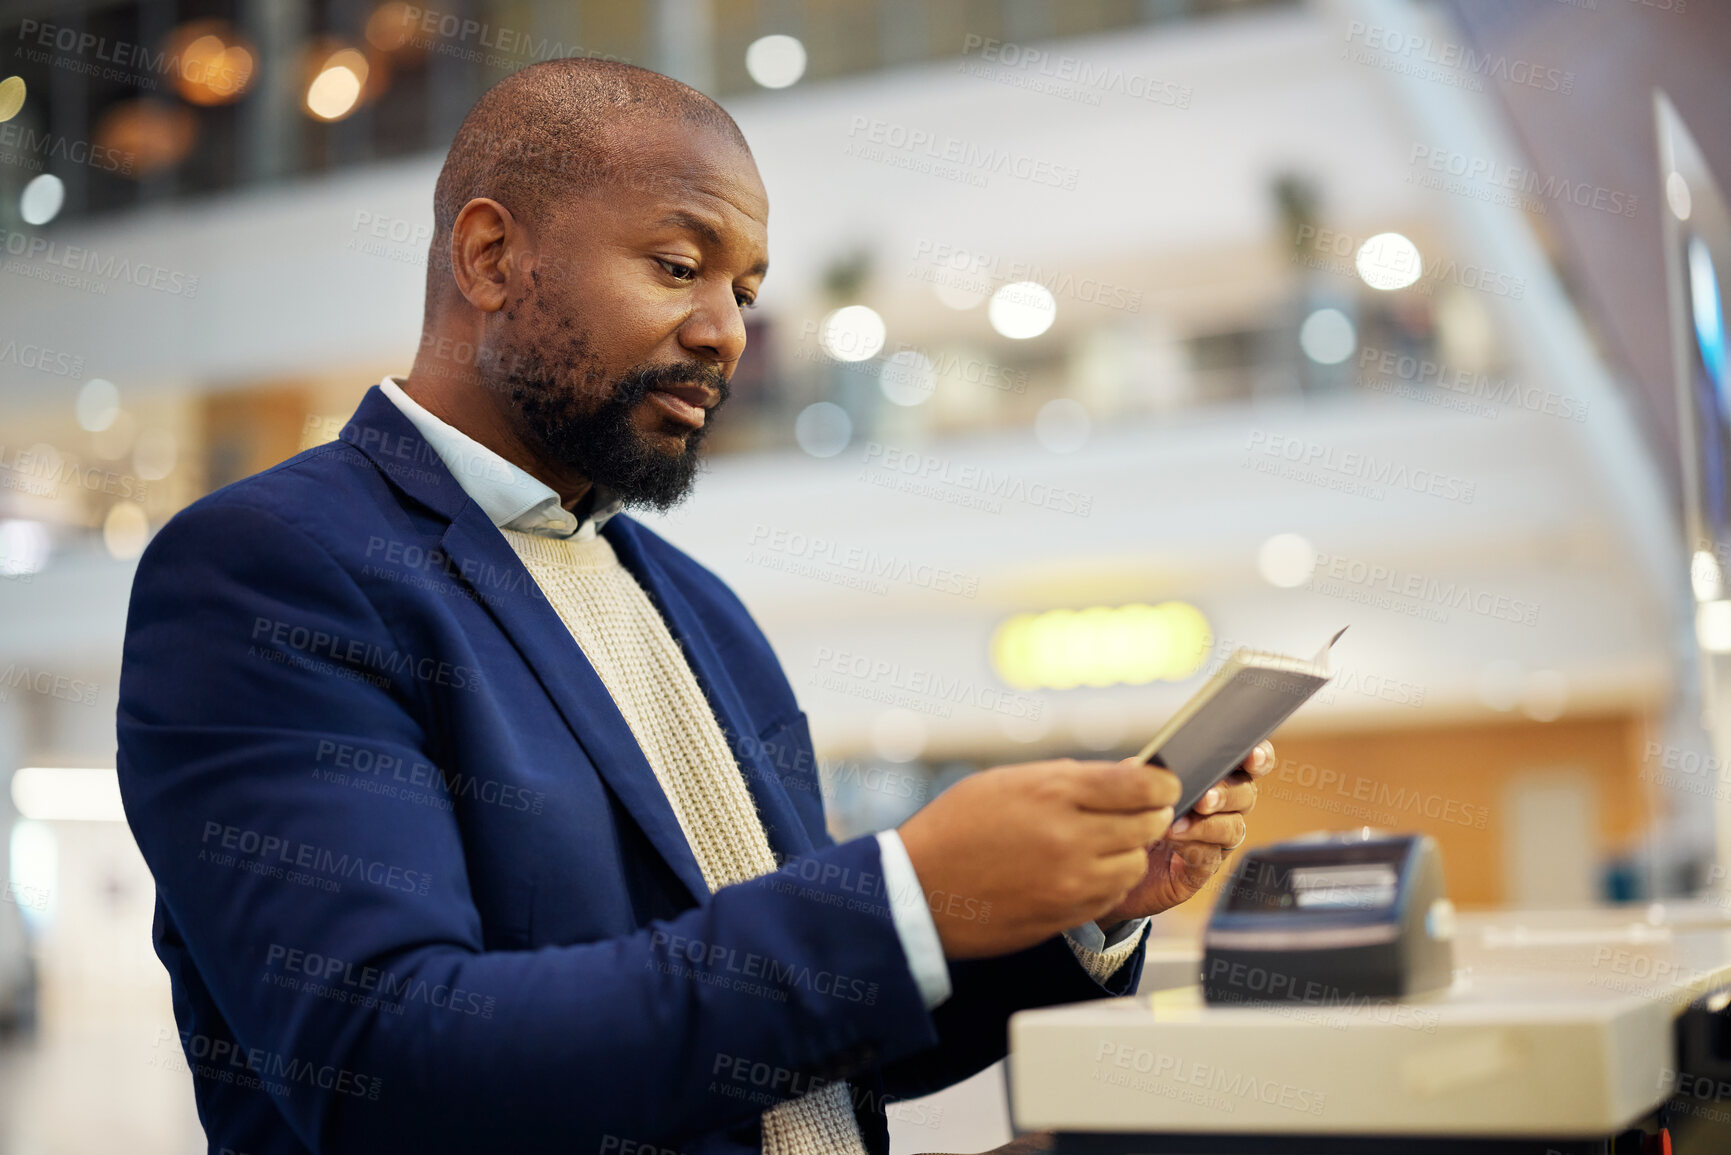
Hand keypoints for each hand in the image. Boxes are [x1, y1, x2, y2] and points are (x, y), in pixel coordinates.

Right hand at [897, 758, 1180, 957]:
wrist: (918, 892)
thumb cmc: (954, 828)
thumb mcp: (1006, 781)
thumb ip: (1067, 778)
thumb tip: (1122, 776)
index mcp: (1053, 792)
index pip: (1141, 784)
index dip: (1161, 783)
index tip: (1161, 784)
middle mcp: (1069, 836)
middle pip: (1148, 823)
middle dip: (1148, 815)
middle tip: (1136, 812)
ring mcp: (1070, 880)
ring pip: (1135, 863)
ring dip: (1128, 851)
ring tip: (1101, 843)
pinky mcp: (1067, 913)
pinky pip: (1114, 895)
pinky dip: (1109, 881)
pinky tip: (1083, 870)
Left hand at [1094, 740, 1274, 924]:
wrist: (1110, 861)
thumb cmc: (1129, 815)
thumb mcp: (1135, 785)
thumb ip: (1147, 771)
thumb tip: (1155, 764)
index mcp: (1214, 777)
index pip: (1248, 762)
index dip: (1259, 756)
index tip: (1251, 756)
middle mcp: (1223, 808)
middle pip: (1245, 794)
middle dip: (1227, 794)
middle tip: (1204, 797)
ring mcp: (1216, 840)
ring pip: (1232, 828)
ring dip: (1207, 824)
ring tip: (1177, 822)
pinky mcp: (1202, 868)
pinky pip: (1210, 857)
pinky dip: (1192, 845)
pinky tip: (1172, 838)